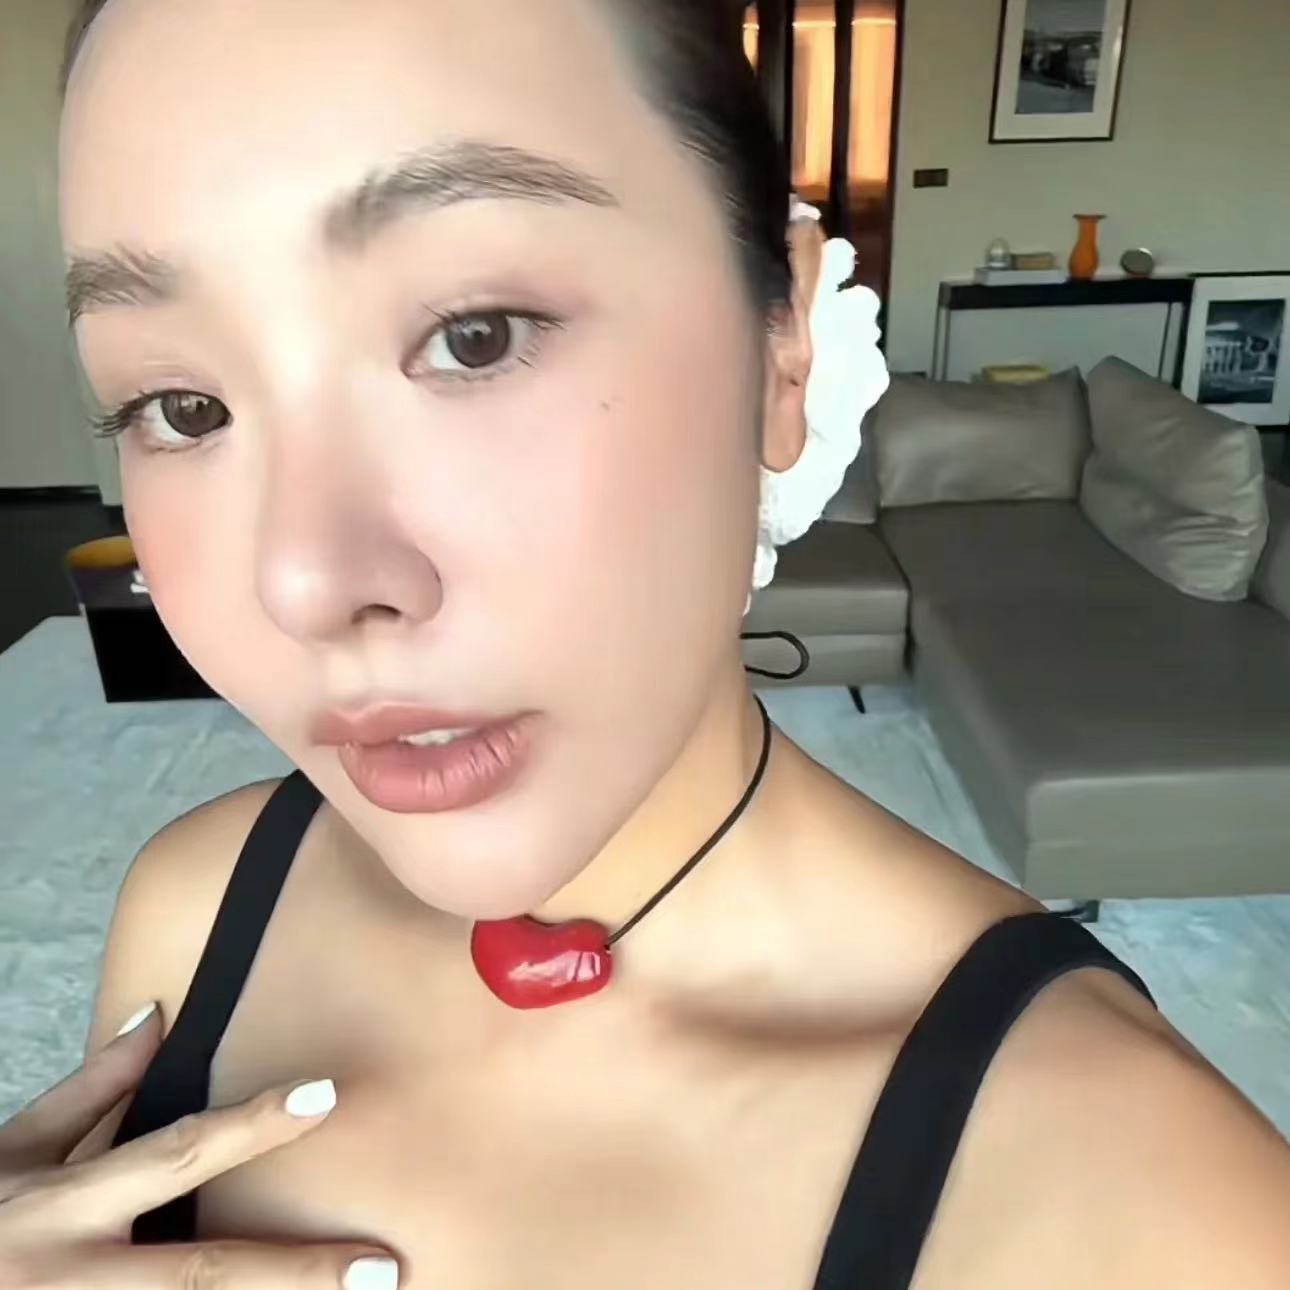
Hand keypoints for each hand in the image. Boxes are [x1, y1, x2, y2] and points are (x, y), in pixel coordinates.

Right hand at [0, 1003, 399, 1287]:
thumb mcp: (9, 1154)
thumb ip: (92, 1093)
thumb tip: (157, 1015)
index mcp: (59, 1209)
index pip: (176, 1154)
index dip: (253, 1124)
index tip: (326, 1096)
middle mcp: (70, 1281)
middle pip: (202, 1278)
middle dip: (298, 1277)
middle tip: (387, 1270)